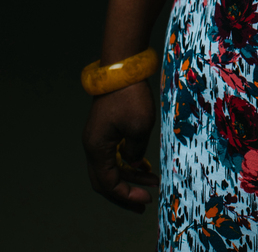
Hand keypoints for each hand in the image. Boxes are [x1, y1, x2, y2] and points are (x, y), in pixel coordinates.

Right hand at [82, 80, 159, 213]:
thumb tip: (133, 162)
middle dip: (125, 194)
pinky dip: (128, 163)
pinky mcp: (105, 129)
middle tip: (145, 203)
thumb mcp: (140, 126)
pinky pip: (114, 154)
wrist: (122, 66)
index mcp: (97, 148)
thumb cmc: (131, 95)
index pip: (108, 183)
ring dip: (130, 177)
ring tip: (153, 184)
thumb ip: (136, 151)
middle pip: (105, 180)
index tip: (147, 199)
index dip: (126, 195)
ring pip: (111, 167)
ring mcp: (97, 137)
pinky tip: (145, 166)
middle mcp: (92, 146)